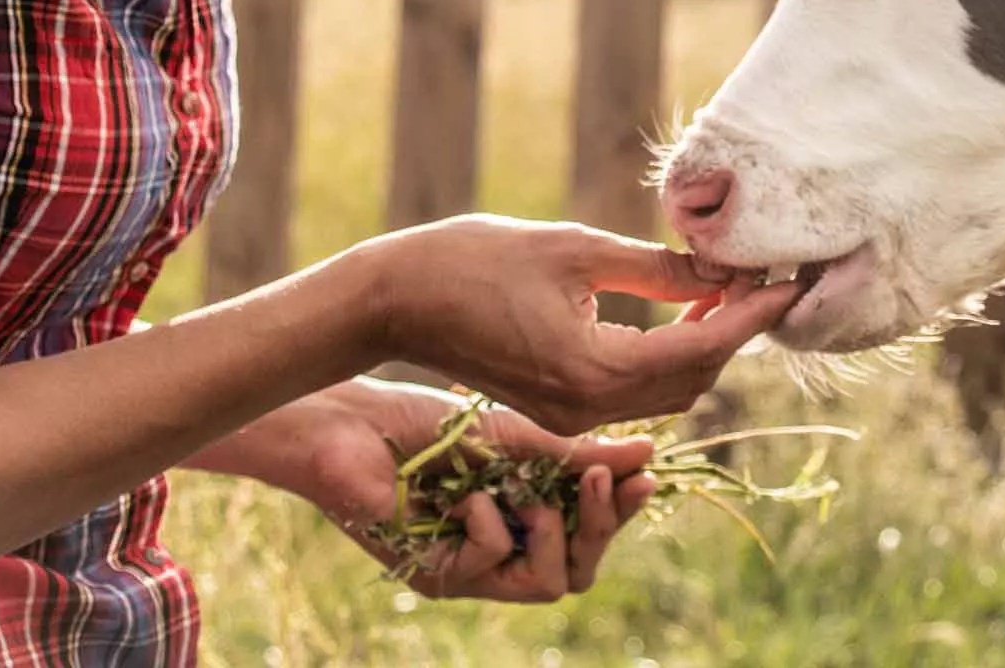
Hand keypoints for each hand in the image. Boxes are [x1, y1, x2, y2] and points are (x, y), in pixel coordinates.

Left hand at [219, 378, 659, 601]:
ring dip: (553, 532)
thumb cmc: (431, 420)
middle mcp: (508, 543)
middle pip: (582, 567)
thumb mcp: (519, 432)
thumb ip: (577, 453)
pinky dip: (488, 522)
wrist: (358, 423)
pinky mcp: (440, 576)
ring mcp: (475, 566)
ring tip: (531, 493)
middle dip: (602, 526)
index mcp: (530, 504)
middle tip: (603, 483)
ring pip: (548, 583)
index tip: (647, 475)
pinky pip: (492, 564)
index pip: (593, 524)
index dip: (623, 507)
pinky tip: (465, 493)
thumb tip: (647, 453)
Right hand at [360, 214, 800, 434]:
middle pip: (693, 381)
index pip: (701, 351)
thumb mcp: (573, 249)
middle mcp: (586, 411)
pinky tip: (680, 308)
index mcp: (593, 372)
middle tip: (762, 276)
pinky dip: (667, 356)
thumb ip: (652, 266)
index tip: (789, 282)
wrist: (392, 301)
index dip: (750, 314)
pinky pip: (633, 392)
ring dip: (703, 345)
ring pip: (667, 393)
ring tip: (727, 286)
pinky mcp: (555, 411)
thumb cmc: (473, 260)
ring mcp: (568, 419)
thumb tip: (721, 266)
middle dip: (734, 332)